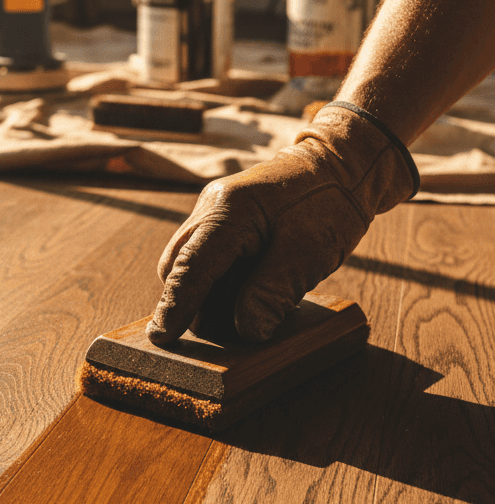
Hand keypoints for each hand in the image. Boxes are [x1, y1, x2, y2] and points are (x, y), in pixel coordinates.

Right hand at [147, 103, 415, 344]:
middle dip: (196, 304)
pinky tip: (252, 290)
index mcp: (228, 211)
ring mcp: (213, 213)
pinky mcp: (224, 222)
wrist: (342, 166)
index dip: (175, 306)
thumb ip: (273, 292)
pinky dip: (224, 283)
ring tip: (253, 305)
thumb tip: (247, 331)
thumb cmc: (329, 203)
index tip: (162, 338)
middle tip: (231, 332)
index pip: (190, 267)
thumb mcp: (309, 253)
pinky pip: (210, 260)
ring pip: (192, 266)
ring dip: (213, 295)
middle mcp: (211, 209)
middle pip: (180, 268)